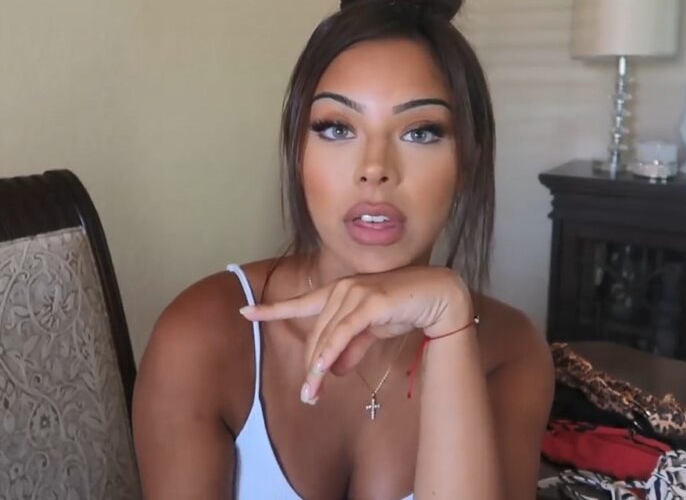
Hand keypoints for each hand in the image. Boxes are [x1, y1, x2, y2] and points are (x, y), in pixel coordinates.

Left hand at [240, 266, 472, 403]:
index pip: (300, 303)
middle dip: (310, 366)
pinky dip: (331, 353)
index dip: (272, 309)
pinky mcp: (370, 301)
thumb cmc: (407, 309)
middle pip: (316, 333)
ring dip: (318, 368)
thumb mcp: (372, 332)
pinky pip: (344, 333)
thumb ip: (351, 347)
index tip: (245, 313)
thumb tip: (331, 370)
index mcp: (340, 292)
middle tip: (308, 395)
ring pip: (327, 336)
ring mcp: (355, 292)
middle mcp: (343, 288)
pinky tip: (321, 371)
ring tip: (312, 394)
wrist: (441, 297)